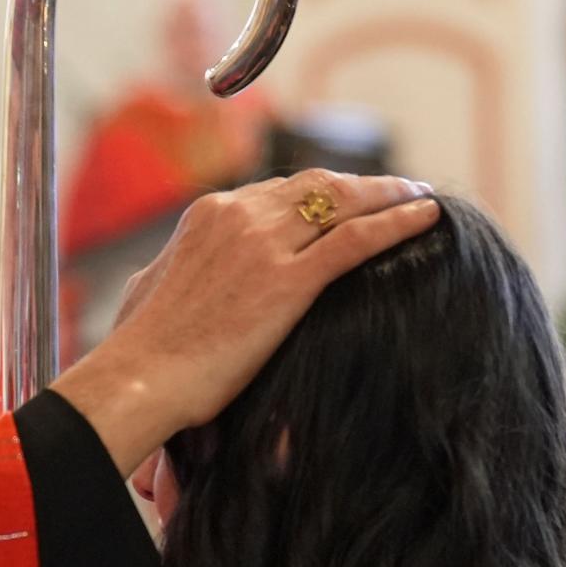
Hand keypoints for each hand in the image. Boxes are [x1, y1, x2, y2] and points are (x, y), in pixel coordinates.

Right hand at [51, 170, 438, 475]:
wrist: (138, 380)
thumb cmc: (140, 350)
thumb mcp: (150, 290)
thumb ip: (174, 269)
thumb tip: (167, 273)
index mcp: (207, 215)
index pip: (278, 190)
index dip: (320, 194)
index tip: (345, 200)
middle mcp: (238, 215)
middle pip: (317, 186)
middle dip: (361, 186)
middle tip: (398, 189)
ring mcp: (264, 245)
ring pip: (343, 202)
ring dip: (389, 194)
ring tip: (421, 196)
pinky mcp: (288, 282)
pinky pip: (355, 240)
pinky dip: (397, 222)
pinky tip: (427, 217)